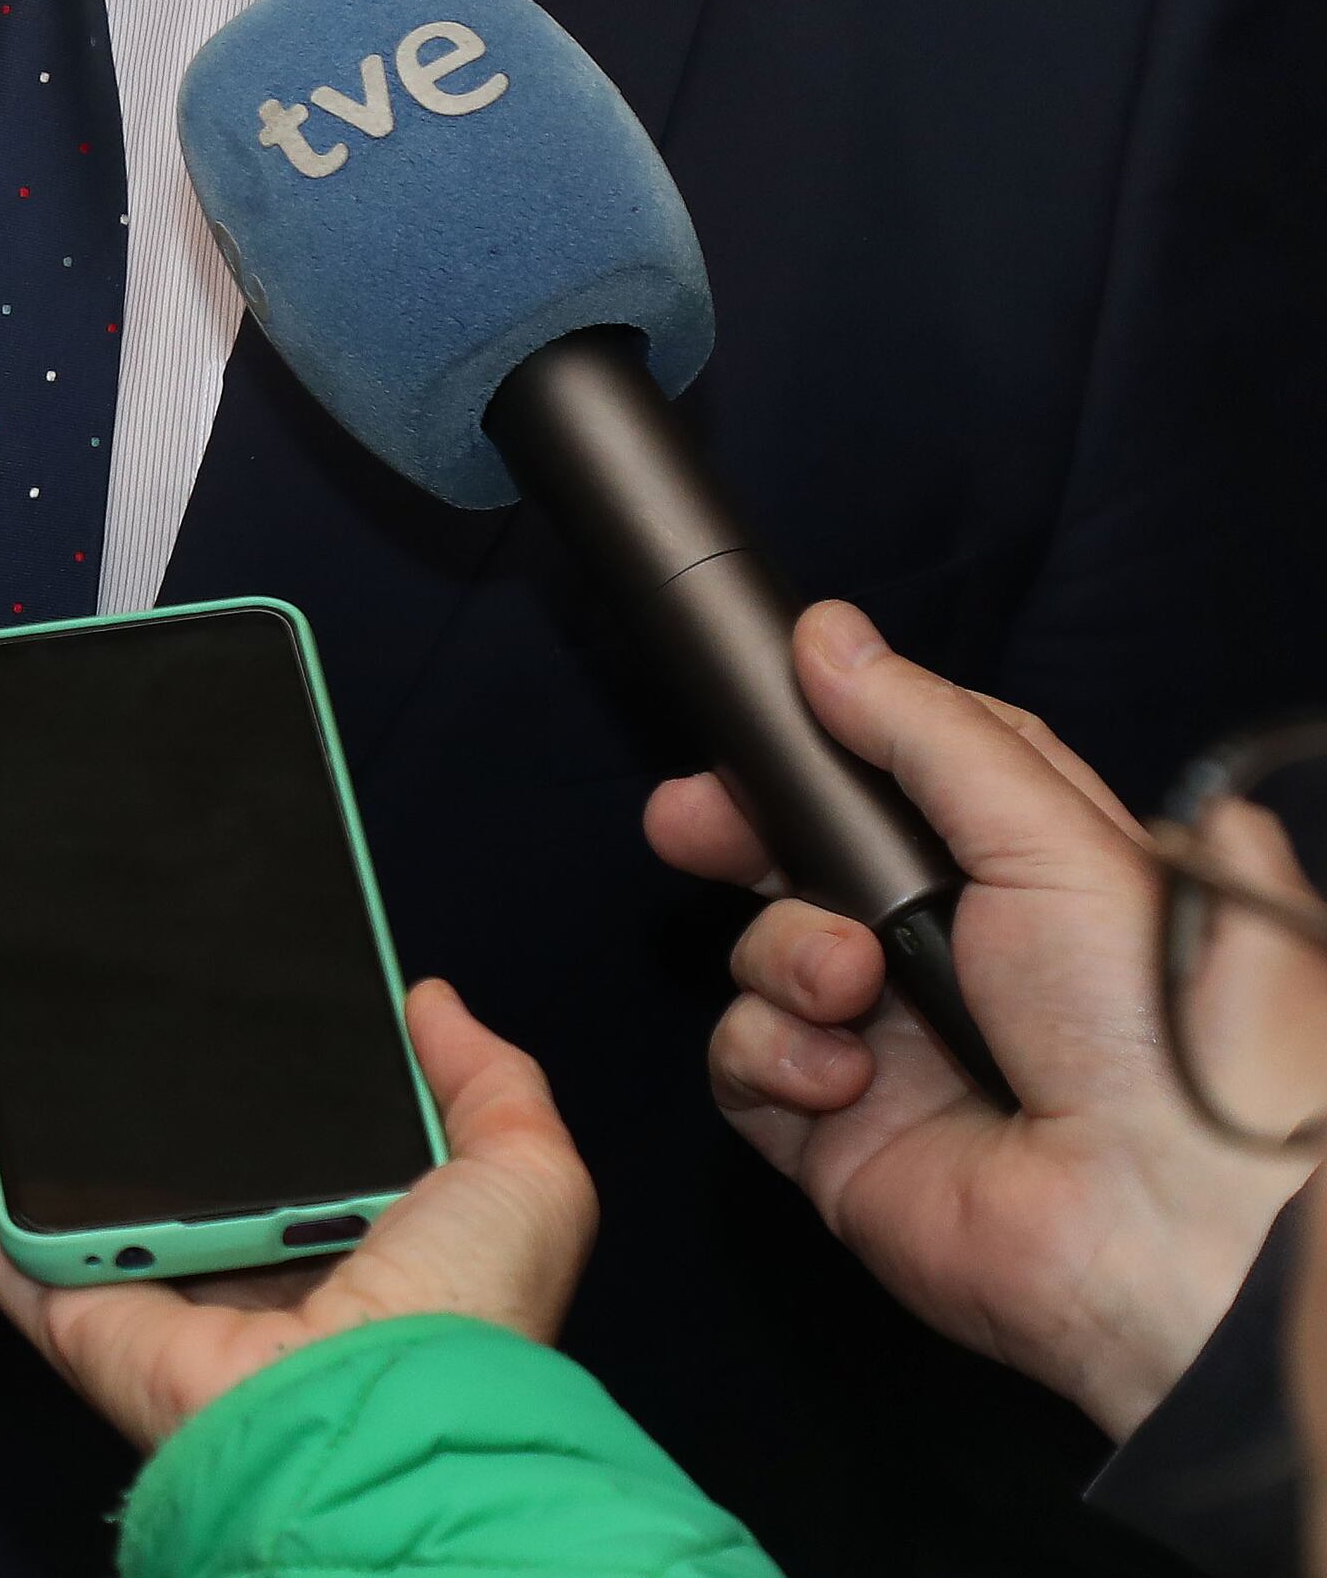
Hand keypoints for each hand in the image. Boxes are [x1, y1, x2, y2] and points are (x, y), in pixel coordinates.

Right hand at [0, 978, 597, 1457]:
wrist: (393, 1408)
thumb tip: (427, 997)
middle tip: (55, 978)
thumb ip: (488, 1079)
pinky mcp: (71, 1312)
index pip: (247, 1135)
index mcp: (323, 1235)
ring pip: (39, 1183)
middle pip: (125, 1152)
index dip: (210, 1064)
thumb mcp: (524, 1173)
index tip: (179, 982)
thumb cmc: (466, 1305)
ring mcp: (138, 1286)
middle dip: (81, 1067)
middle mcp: (222, 1261)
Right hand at [639, 600, 1311, 1437]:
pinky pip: (744, 1063)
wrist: (1165, 1226)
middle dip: (743, 833)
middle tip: (697, 822)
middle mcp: (960, 958)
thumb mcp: (1059, 837)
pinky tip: (841, 1075)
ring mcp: (893, 1048)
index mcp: (1034, 874)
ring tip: (848, 985)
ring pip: (766, 954)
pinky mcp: (837, 1135)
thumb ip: (927, 731)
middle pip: (810, 861)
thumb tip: (828, 635)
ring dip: (787, 955)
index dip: (832, 739)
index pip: (909, 774)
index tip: (762, 709)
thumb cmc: (1160, 1028)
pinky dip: (774, 1056)